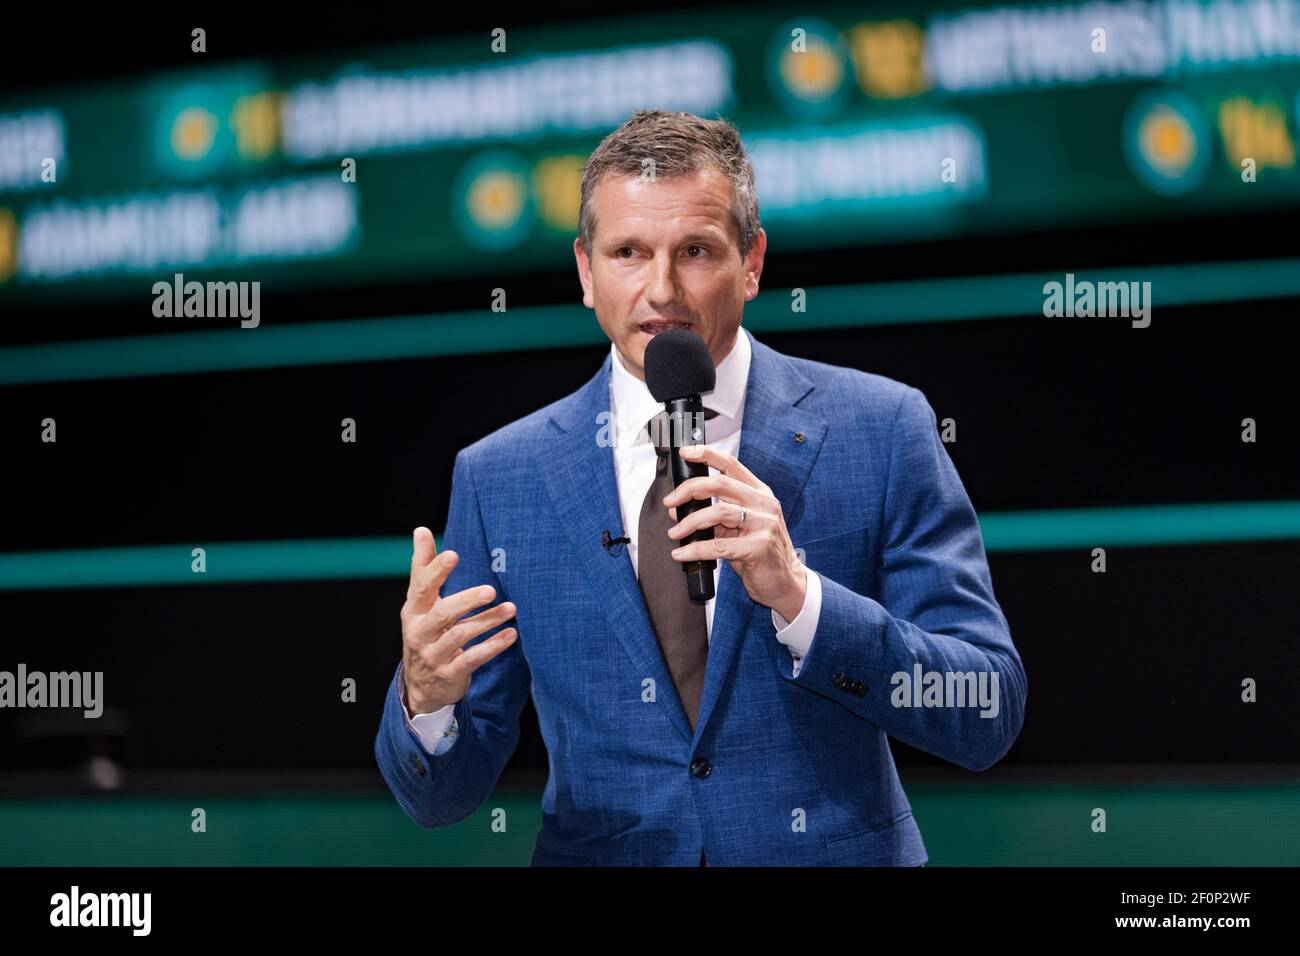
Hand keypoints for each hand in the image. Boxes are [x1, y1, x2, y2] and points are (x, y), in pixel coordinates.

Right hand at [400, 527, 517, 714]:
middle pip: (442, 613)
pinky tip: (511, 634)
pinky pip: (473, 659)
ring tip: (511, 609)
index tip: (453, 553)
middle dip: (467, 600)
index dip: (436, 570)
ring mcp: (434, 655)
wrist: (421, 686)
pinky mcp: (450, 673)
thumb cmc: (425, 632)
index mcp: (413, 611)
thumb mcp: (419, 603)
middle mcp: (420, 632)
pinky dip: (493, 646)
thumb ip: (423, 567)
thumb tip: (421, 529)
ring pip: (461, 635)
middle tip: (491, 590)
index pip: (422, 587)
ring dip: (487, 620)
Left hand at [663, 445, 806, 621]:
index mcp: (759, 493)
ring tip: (675, 533)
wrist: (786, 582)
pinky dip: (695, 549)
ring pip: (717, 512)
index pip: (731, 465)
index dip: (707, 455)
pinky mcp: (759, 546)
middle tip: (670, 503)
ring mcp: (764, 524)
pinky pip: (718, 545)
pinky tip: (682, 554)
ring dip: (689, 522)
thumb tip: (681, 510)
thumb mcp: (740, 528)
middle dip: (688, 490)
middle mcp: (764, 504)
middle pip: (719, 484)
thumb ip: (716, 516)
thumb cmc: (761, 554)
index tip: (686, 452)